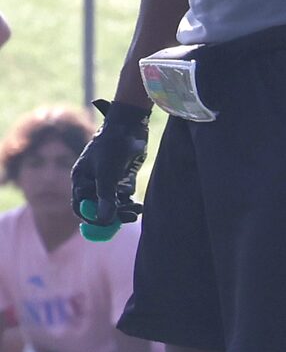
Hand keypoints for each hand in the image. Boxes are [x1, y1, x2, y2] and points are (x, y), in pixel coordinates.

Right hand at [73, 99, 148, 240]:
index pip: (81, 205)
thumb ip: (105, 195)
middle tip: (129, 218)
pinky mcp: (122, 179)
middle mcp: (92, 182)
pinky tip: (139, 206)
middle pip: (98, 206)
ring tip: (137, 209)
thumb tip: (104, 220)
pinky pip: (123, 197)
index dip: (91, 217)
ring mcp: (107, 180)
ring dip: (124, 210)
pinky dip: (130, 203)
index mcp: (80, 179)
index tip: (106, 225)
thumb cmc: (113, 146)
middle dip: (112, 215)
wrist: (130, 126)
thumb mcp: (107, 172)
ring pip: (113, 203)